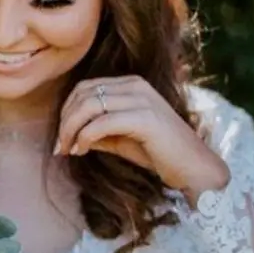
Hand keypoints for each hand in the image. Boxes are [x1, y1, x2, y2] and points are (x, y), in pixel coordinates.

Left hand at [55, 76, 229, 202]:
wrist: (194, 168)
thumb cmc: (158, 153)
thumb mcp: (120, 139)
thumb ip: (97, 132)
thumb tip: (69, 136)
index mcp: (131, 84)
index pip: (86, 87)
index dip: (67, 110)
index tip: (61, 137)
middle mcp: (136, 86)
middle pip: (84, 94)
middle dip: (65, 121)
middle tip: (59, 146)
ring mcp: (142, 99)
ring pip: (89, 105)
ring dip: (71, 129)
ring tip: (67, 149)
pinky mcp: (145, 118)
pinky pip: (102, 122)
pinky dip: (86, 136)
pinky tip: (82, 150)